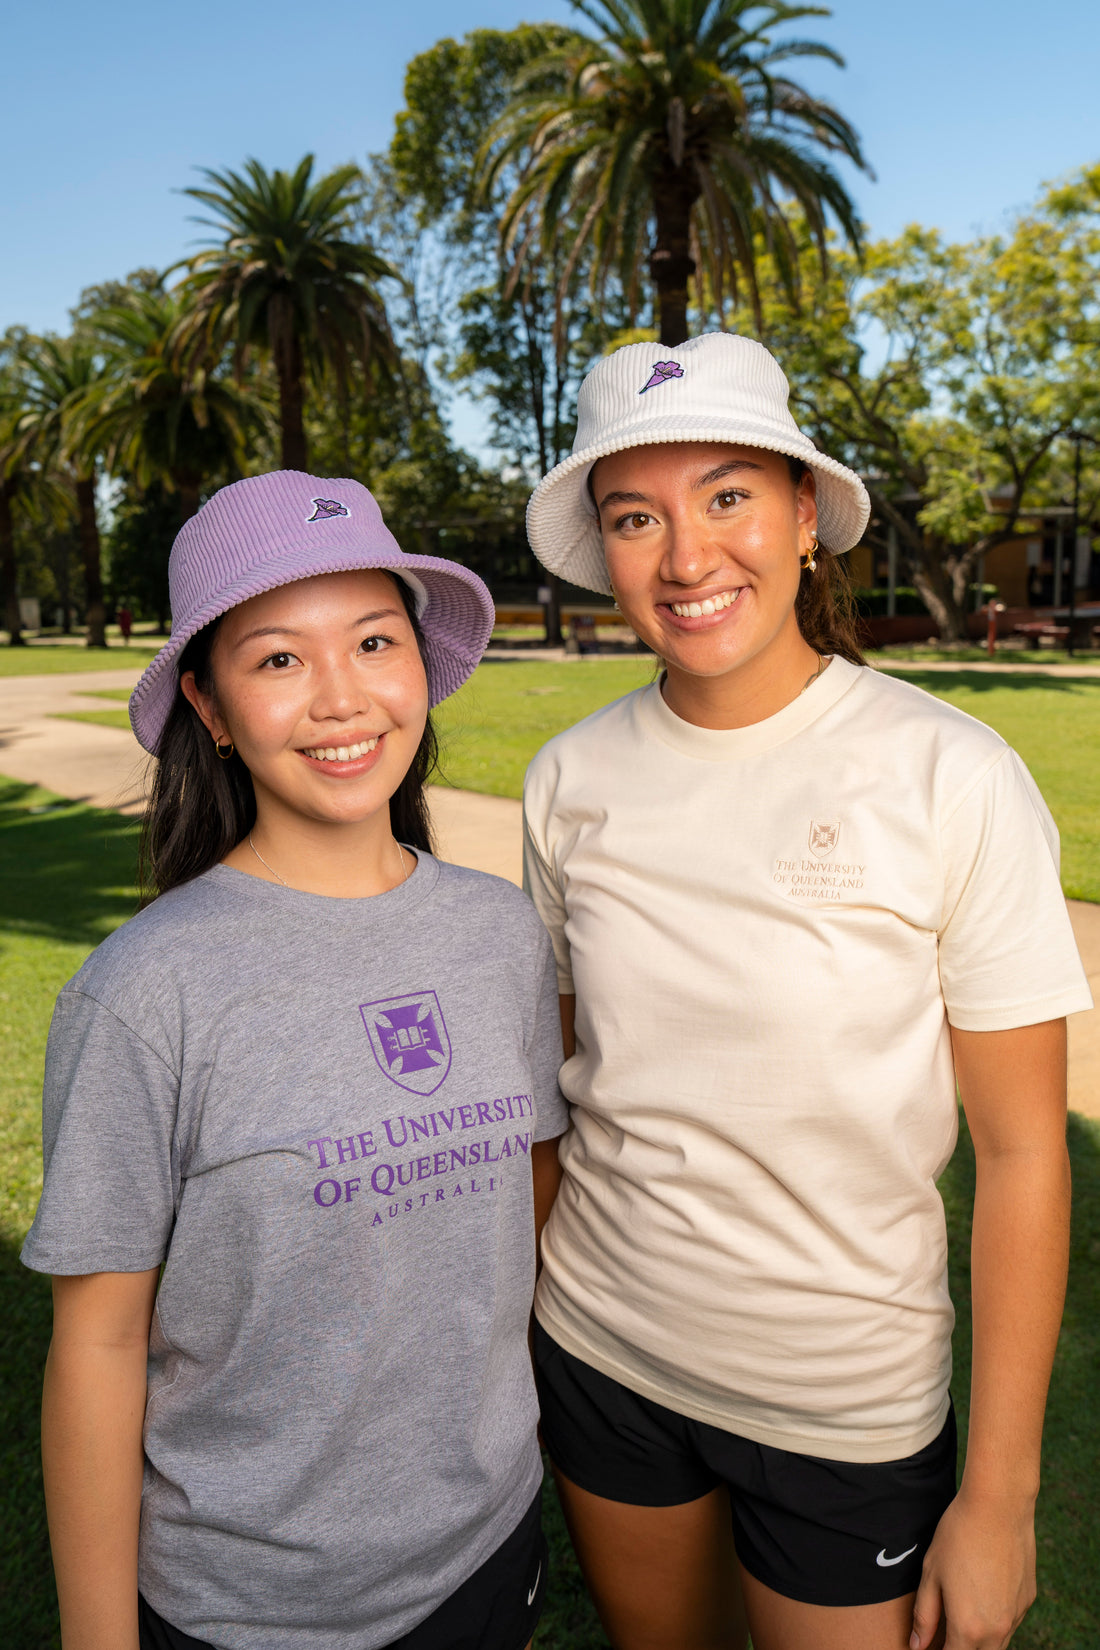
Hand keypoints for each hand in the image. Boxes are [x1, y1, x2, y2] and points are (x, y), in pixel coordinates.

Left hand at [910, 1490, 1035, 1649]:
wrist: (999, 1507)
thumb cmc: (958, 1536)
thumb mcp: (931, 1574)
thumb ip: (924, 1615)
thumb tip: (917, 1646)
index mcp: (969, 1628)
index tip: (930, 1643)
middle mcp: (997, 1630)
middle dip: (960, 1647)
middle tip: (943, 1629)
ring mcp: (1016, 1616)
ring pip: (997, 1643)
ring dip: (979, 1638)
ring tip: (960, 1607)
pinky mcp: (1028, 1600)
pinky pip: (1009, 1622)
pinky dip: (995, 1619)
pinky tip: (983, 1591)